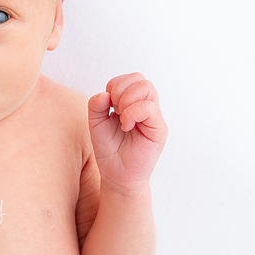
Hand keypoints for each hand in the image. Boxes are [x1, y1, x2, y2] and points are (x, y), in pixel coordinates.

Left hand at [88, 73, 167, 192]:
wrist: (116, 176)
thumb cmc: (109, 150)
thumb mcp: (96, 124)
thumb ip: (96, 105)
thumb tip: (105, 93)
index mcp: (132, 103)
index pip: (129, 79)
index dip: (115, 85)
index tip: (107, 105)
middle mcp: (145, 107)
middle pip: (140, 79)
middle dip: (120, 89)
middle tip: (113, 109)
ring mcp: (153, 117)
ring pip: (147, 87)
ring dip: (126, 99)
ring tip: (120, 117)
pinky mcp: (158, 129)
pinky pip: (149, 108)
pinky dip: (132, 113)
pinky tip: (126, 126)